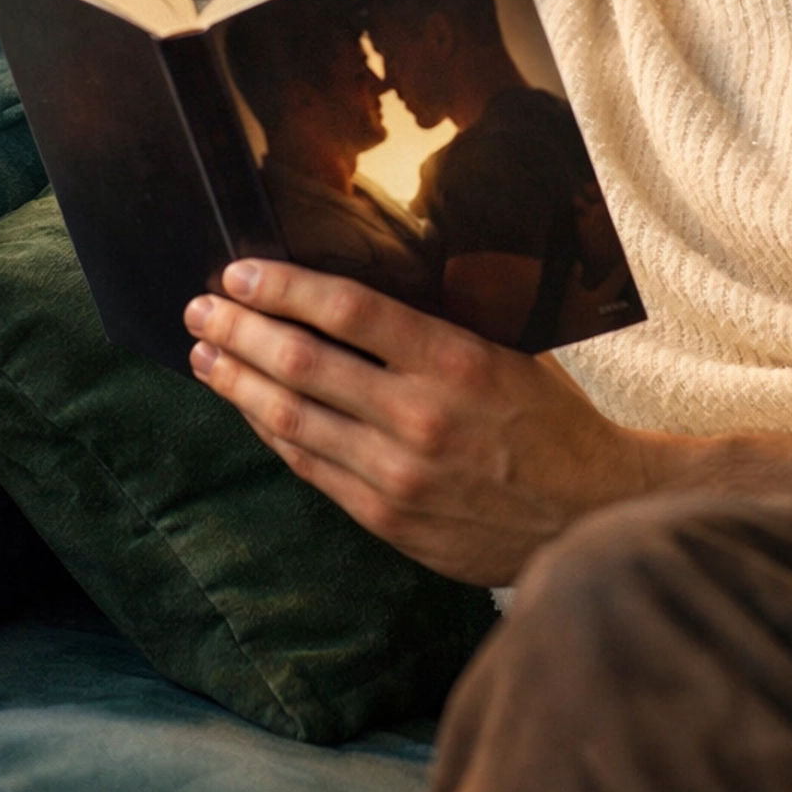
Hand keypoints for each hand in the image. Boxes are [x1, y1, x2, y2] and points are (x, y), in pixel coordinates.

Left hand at [183, 257, 646, 584]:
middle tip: (200, 309)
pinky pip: (312, 468)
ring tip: (206, 356)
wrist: (591, 514)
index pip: (347, 310)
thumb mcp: (510, 348)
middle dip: (239, 331)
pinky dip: (273, 433)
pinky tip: (249, 409)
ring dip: (239, 384)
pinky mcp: (388, 519)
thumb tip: (364, 286)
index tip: (239, 272)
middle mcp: (419, 417)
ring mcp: (398, 474)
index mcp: (454, 360)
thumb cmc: (551, 418)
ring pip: (293, 420)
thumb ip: (441, 322)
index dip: (282, 288)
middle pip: (302, 364)